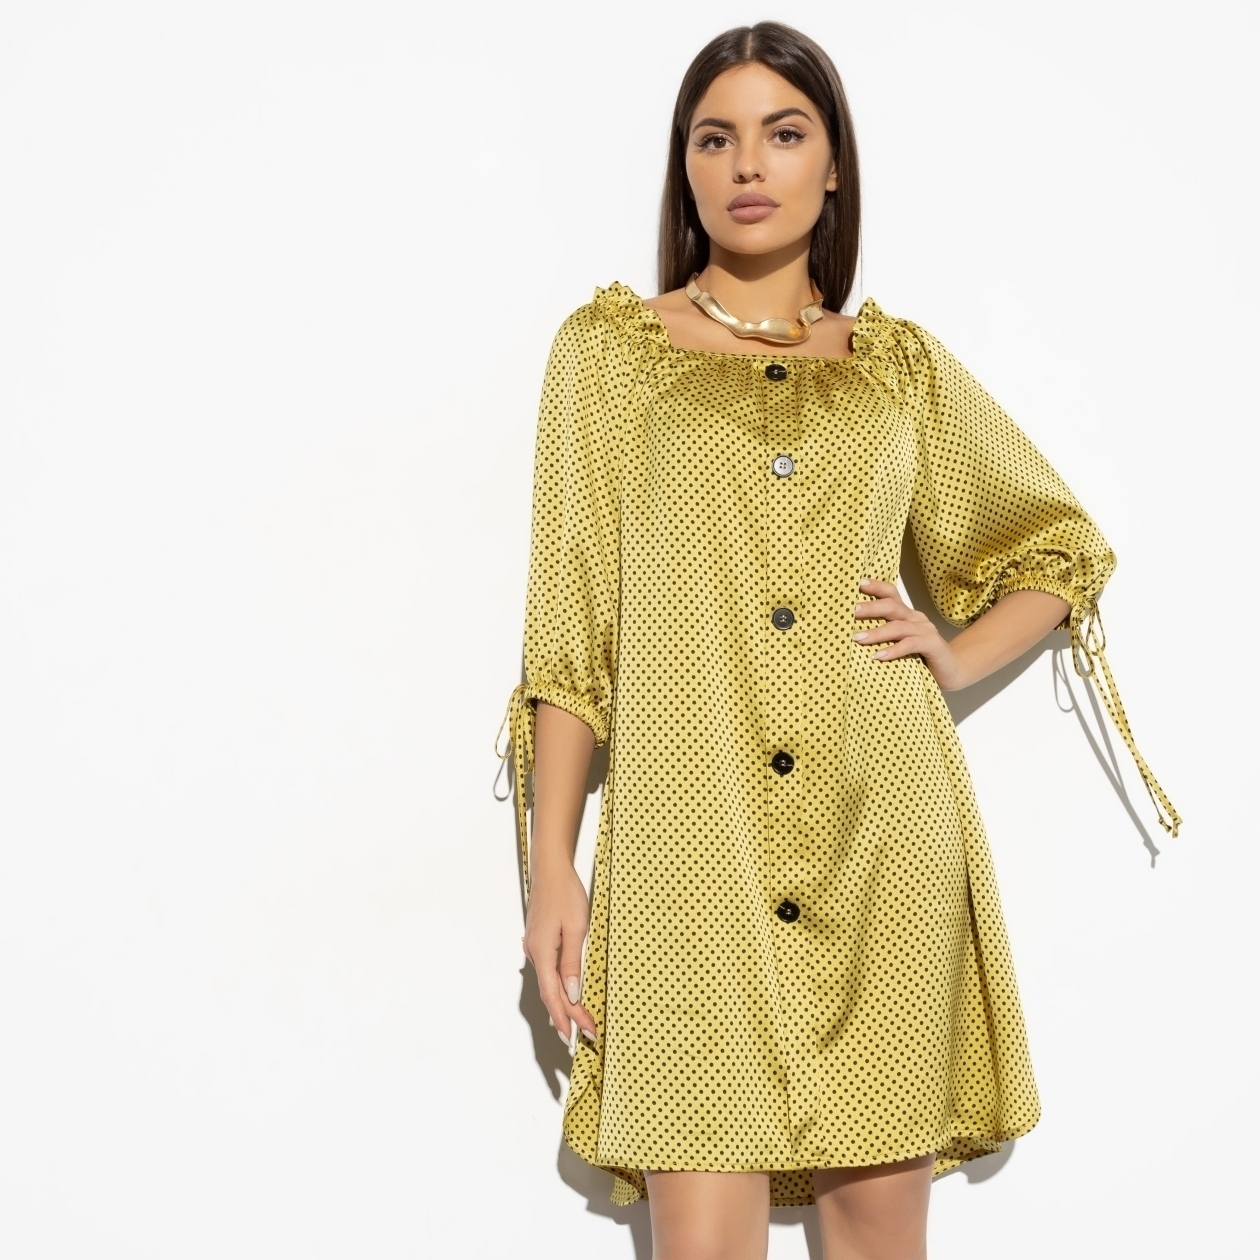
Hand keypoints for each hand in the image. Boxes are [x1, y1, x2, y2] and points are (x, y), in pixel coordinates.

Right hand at [522, 862, 597, 1048]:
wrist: (550, 869)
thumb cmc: (565, 893)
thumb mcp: (576, 928)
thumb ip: (572, 963)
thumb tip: (571, 994)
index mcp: (543, 952)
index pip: (553, 996)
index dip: (566, 1018)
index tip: (577, 1037)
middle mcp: (535, 953)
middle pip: (550, 994)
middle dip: (567, 1017)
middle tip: (586, 1035)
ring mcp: (534, 947)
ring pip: (547, 984)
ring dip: (562, 1005)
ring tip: (575, 1025)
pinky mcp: (538, 941)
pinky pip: (547, 972)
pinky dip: (556, 989)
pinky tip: (563, 996)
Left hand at [853, 579, 966, 690]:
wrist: (952, 671)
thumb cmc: (919, 657)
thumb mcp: (899, 643)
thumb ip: (883, 636)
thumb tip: (851, 635)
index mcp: (906, 614)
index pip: (891, 594)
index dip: (876, 587)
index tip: (858, 584)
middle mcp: (916, 618)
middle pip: (891, 606)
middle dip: (870, 608)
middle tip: (851, 611)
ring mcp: (925, 630)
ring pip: (898, 626)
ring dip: (876, 632)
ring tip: (858, 638)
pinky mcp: (932, 645)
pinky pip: (911, 644)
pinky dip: (894, 650)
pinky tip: (878, 656)